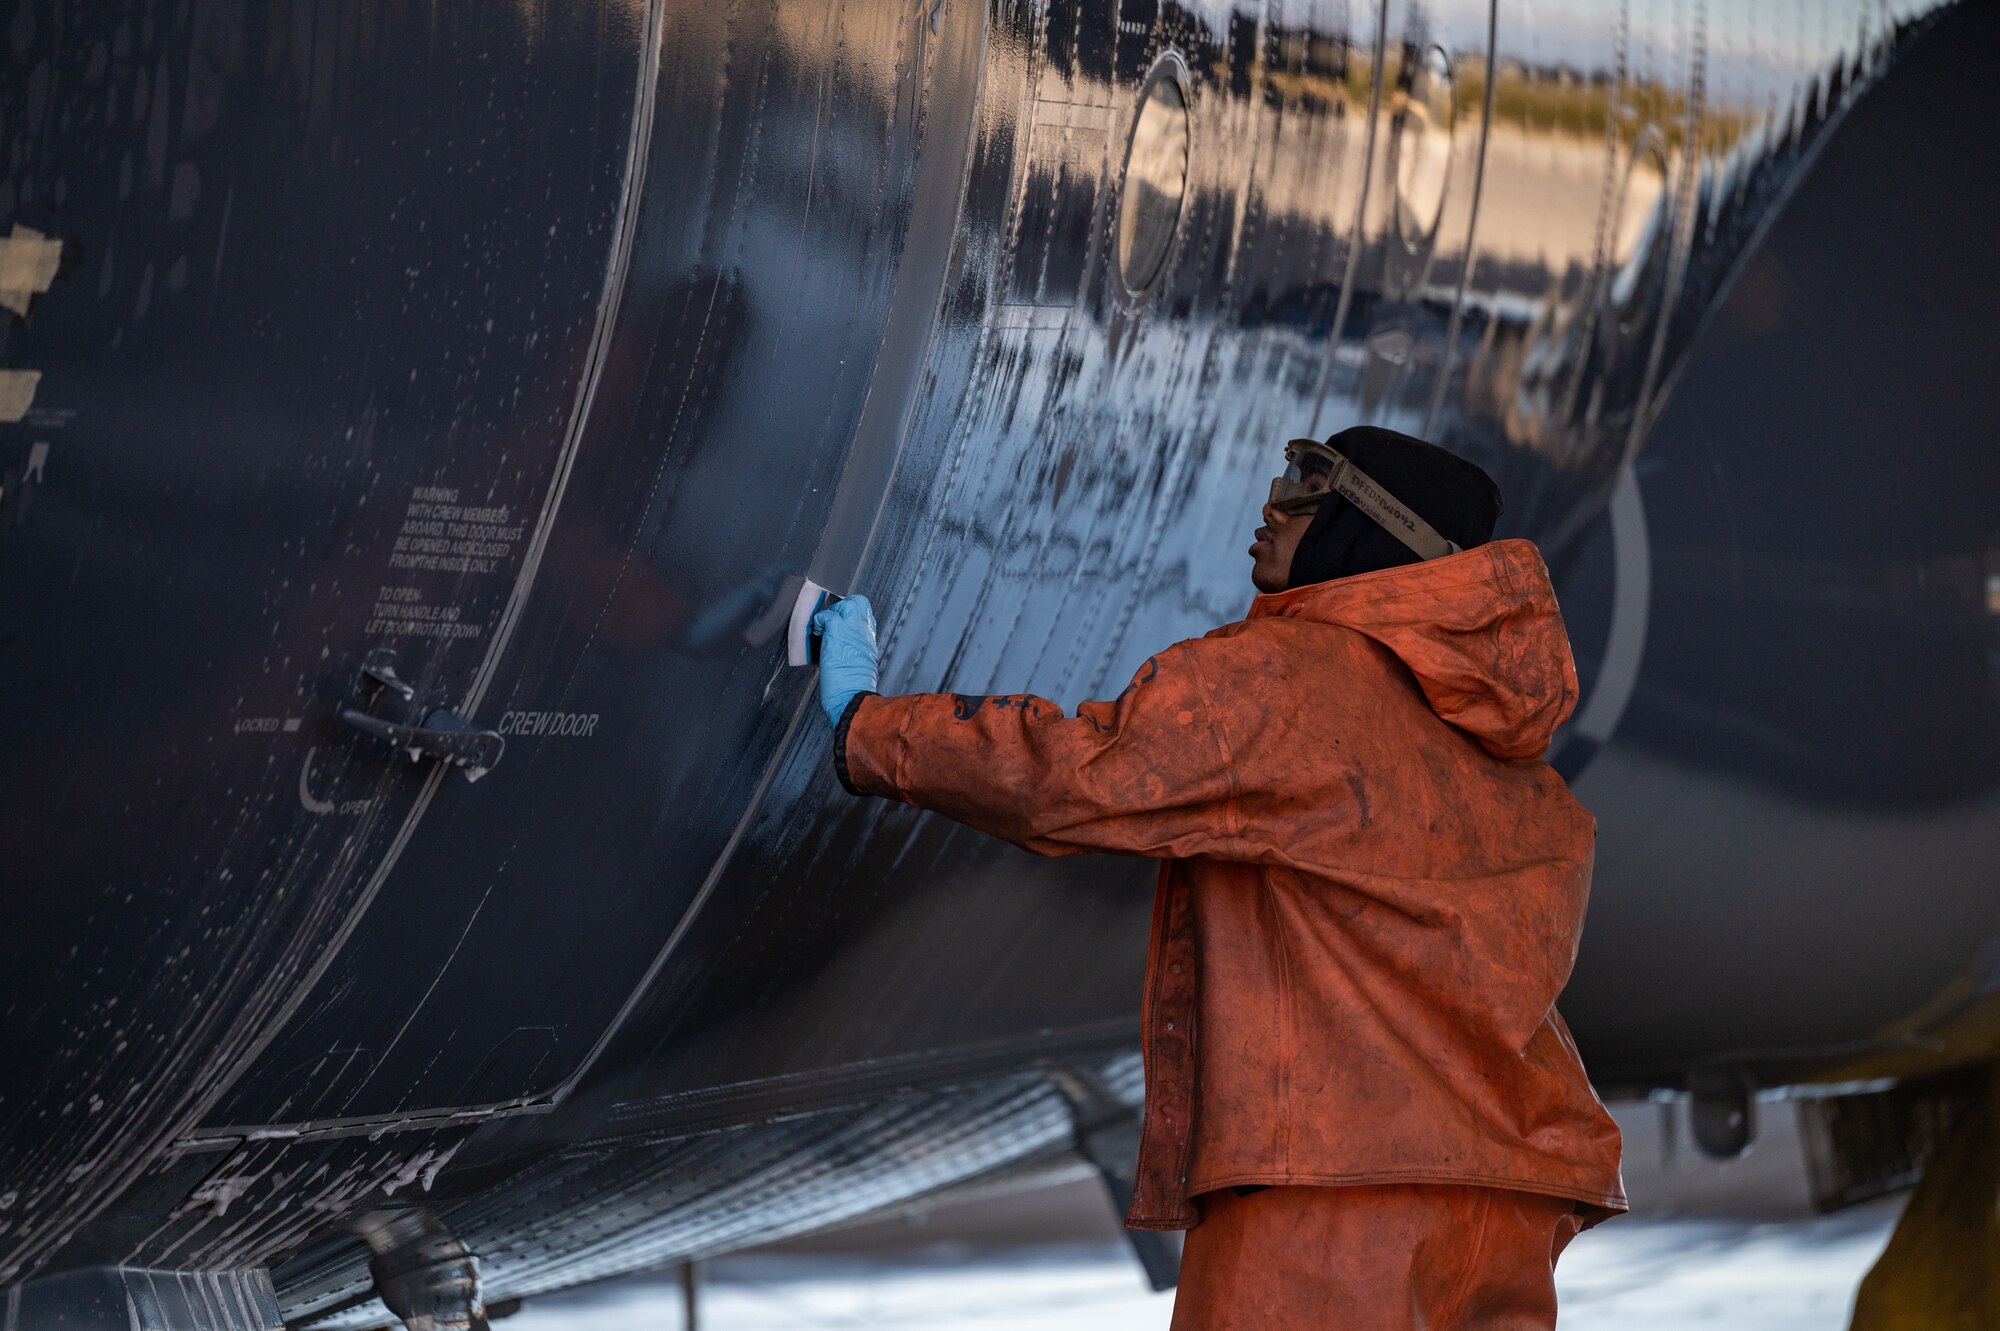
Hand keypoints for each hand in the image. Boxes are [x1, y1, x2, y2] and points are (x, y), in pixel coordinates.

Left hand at [812, 594, 878, 726]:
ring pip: (843, 605)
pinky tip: (817, 636)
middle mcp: (864, 631)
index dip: (851, 616)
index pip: (864, 614)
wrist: (853, 697)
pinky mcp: (837, 631)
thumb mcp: (860, 665)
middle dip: (841, 610)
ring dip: (830, 616)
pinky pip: (825, 616)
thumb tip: (841, 646)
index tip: (841, 626)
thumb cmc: (853, 688)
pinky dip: (818, 624)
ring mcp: (852, 629)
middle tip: (831, 626)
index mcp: (870, 640)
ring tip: (824, 632)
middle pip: (858, 602)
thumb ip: (853, 649)